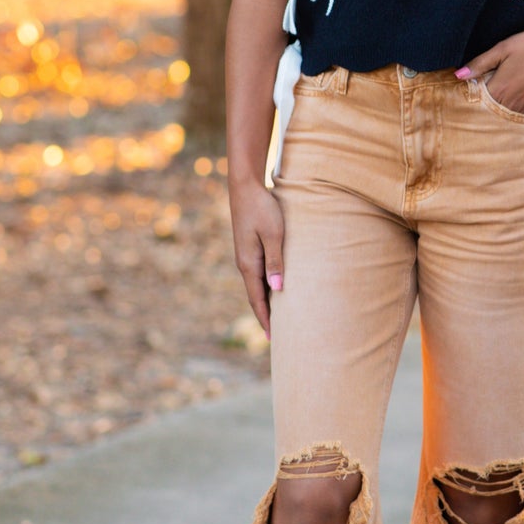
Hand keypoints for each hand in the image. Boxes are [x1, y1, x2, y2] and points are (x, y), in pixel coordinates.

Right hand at [228, 174, 285, 335]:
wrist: (246, 186)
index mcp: (249, 264)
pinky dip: (265, 286)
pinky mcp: (250, 246)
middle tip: (276, 335)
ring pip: (257, 285)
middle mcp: (245, 263)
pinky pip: (258, 273)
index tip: (273, 337)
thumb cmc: (262, 208)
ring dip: (266, 301)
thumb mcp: (273, 234)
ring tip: (277, 317)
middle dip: (265, 315)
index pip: (257, 299)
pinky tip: (274, 288)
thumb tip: (278, 290)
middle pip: (255, 296)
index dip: (266, 318)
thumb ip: (276, 261)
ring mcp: (246, 255)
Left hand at [457, 28, 523, 115]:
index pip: (477, 99)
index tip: (475, 82)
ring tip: (512, 84)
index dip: (474, 90)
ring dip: (505, 103)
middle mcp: (511, 105)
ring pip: (507, 112)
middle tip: (496, 82)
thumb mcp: (505, 48)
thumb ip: (480, 63)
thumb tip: (458, 75)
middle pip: (491, 108)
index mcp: (499, 90)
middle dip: (488, 99)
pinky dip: (520, 104)